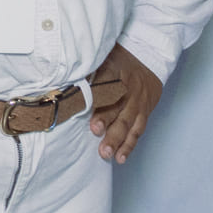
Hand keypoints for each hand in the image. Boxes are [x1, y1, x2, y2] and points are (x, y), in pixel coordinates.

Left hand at [86, 44, 164, 161]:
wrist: (150, 58)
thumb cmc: (120, 57)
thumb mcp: (103, 54)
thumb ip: (87, 67)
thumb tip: (63, 77)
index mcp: (115, 69)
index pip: (105, 82)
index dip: (96, 94)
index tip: (84, 104)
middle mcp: (129, 87)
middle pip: (117, 105)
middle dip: (106, 120)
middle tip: (95, 132)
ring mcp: (138, 102)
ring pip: (128, 122)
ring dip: (117, 139)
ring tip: (106, 153)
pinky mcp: (144, 112)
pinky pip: (137, 130)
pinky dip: (129, 145)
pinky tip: (120, 157)